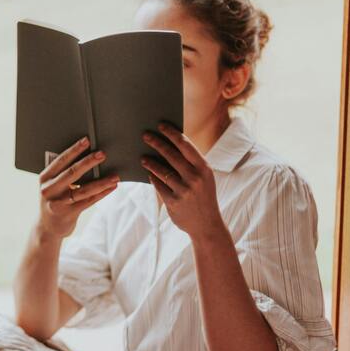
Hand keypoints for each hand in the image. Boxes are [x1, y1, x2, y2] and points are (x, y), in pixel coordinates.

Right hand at [38, 135, 119, 238]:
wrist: (47, 228)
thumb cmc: (54, 200)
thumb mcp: (52, 186)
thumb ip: (63, 173)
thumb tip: (87, 157)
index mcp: (44, 178)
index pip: (60, 161)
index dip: (74, 150)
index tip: (87, 140)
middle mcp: (49, 190)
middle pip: (72, 173)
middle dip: (88, 162)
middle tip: (102, 154)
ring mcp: (58, 203)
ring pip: (83, 190)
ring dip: (102, 182)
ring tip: (115, 176)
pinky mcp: (69, 214)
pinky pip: (89, 201)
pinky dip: (102, 194)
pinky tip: (112, 187)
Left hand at [141, 122, 224, 239]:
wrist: (207, 225)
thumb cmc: (204, 196)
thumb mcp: (205, 178)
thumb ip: (192, 164)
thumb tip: (172, 144)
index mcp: (204, 168)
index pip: (186, 145)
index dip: (172, 134)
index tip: (160, 125)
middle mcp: (195, 178)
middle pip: (171, 155)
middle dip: (156, 143)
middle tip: (145, 135)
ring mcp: (184, 190)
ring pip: (162, 171)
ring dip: (150, 162)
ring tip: (142, 158)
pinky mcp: (173, 202)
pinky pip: (159, 186)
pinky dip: (153, 178)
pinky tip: (149, 174)